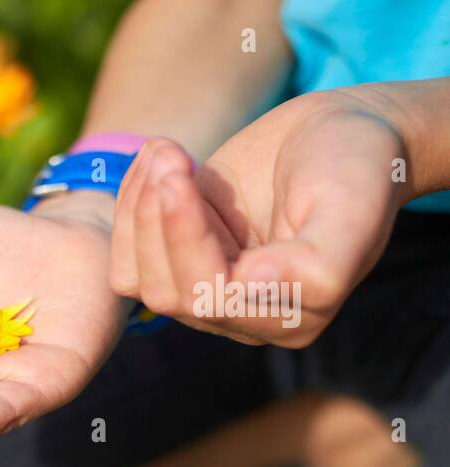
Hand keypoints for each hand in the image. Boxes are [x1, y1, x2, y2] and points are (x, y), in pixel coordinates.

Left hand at [109, 87, 410, 346]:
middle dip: (155, 220)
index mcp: (292, 317)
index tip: (177, 174)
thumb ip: (317, 262)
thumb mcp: (353, 206)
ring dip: (137, 211)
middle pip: (167, 293)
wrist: (339, 134)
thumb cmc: (356, 166)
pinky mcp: (177, 263)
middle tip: (168, 152)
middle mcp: (242, 317)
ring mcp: (203, 292)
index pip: (213, 296)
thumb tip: (253, 285)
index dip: (185, 237)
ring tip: (166, 150)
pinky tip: (154, 162)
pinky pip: (126, 256)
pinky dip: (128, 207)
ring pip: (137, 279)